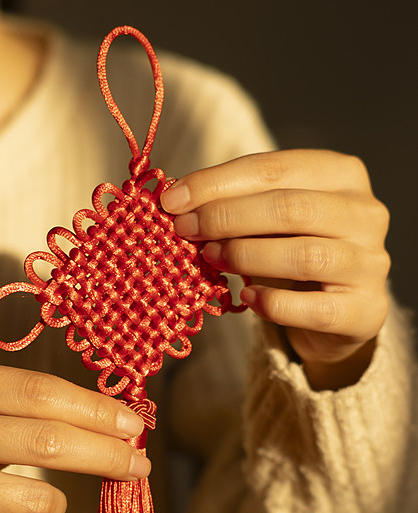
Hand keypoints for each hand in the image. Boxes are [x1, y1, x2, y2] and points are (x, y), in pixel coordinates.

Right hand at [0, 358, 147, 512]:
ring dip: (51, 504)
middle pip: (50, 442)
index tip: (135, 426)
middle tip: (138, 466)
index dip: (97, 411)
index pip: (41, 392)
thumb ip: (26, 407)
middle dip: (107, 456)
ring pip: (40, 501)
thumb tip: (115, 426)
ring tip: (19, 499)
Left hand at [161, 149, 390, 389]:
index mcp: (342, 175)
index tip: (172, 200)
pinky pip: (314, 308)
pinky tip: (247, 298)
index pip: (274, 168)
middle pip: (290, 208)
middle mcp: (365, 214)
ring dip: (246, 256)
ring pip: (304, 256)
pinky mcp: (365, 311)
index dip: (217, 182)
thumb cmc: (291, 255)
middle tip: (185, 230)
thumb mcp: (267, 221)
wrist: (335, 314)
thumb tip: (176, 200)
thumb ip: (235, 205)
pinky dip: (273, 304)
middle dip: (227, 217)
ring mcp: (371, 264)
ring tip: (210, 259)